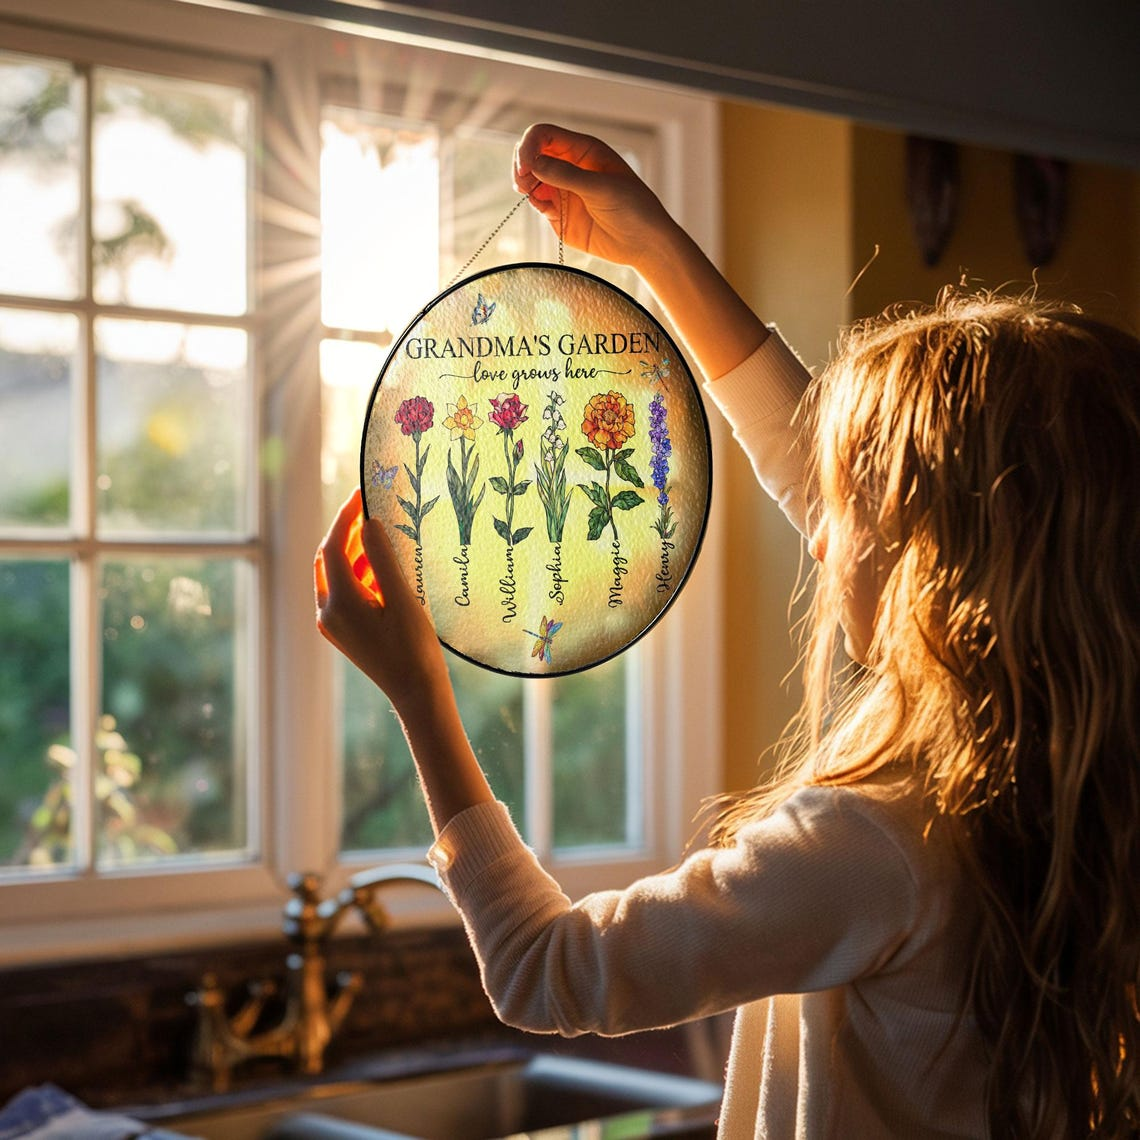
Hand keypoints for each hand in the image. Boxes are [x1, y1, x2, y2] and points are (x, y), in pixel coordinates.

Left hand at [315, 491, 495, 832]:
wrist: (416, 694)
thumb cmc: (415, 649)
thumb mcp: (403, 599)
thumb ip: (383, 559)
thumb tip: (367, 523)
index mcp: (338, 601)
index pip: (334, 546)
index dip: (347, 516)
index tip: (364, 494)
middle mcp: (327, 612)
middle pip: (328, 558)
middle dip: (347, 532)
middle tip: (371, 509)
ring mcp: (333, 624)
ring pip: (334, 575)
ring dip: (354, 553)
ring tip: (382, 537)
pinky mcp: (343, 633)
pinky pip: (343, 592)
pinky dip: (358, 574)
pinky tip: (382, 570)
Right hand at [514, 122, 766, 379]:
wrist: (643, 244)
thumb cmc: (633, 208)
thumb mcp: (601, 188)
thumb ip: (566, 175)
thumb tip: (531, 162)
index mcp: (583, 150)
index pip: (545, 135)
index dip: (530, 145)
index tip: (526, 165)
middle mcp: (570, 166)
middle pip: (533, 153)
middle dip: (523, 163)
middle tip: (522, 181)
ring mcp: (564, 190)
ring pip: (531, 178)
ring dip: (525, 182)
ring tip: (529, 192)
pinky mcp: (560, 214)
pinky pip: (538, 202)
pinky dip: (534, 201)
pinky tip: (543, 206)